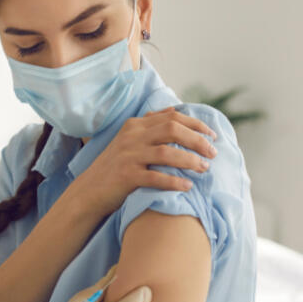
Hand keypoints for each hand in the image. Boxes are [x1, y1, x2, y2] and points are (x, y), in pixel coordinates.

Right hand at [70, 107, 217, 218]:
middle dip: (198, 140)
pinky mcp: (126, 176)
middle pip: (172, 130)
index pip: (172, 117)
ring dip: (190, 161)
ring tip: (204, 169)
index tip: (212, 136)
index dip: (196, 124)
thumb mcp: (129, 139)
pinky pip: (156, 177)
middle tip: (213, 153)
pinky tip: (187, 186)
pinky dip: (175, 181)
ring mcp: (128, 156)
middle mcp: (132, 136)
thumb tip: (176, 111)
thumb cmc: (115, 166)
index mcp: (135, 125)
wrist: (89, 190)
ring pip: (167, 153)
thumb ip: (150, 125)